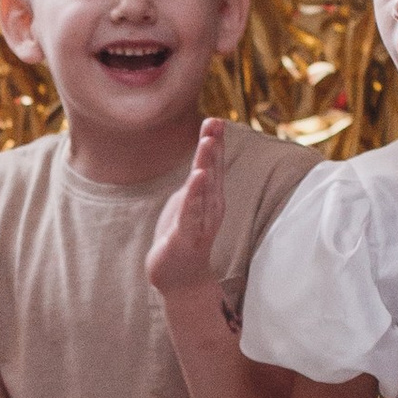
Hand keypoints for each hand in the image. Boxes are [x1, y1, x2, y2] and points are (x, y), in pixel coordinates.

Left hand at [146, 120, 228, 312]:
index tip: (216, 118)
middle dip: (214, 147)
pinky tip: (198, 177)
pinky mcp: (187, 236)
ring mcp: (201, 222)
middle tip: (216, 121)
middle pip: (213, 171)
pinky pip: (192, 211)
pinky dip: (195, 194)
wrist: (180, 278)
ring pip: (204, 189)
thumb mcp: (189, 203)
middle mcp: (211, 207)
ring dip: (207, 164)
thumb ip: (196, 182)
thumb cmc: (182, 237)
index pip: (214, 165)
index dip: (215, 142)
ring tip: (208, 142)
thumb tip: (203, 160)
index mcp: (210, 197)